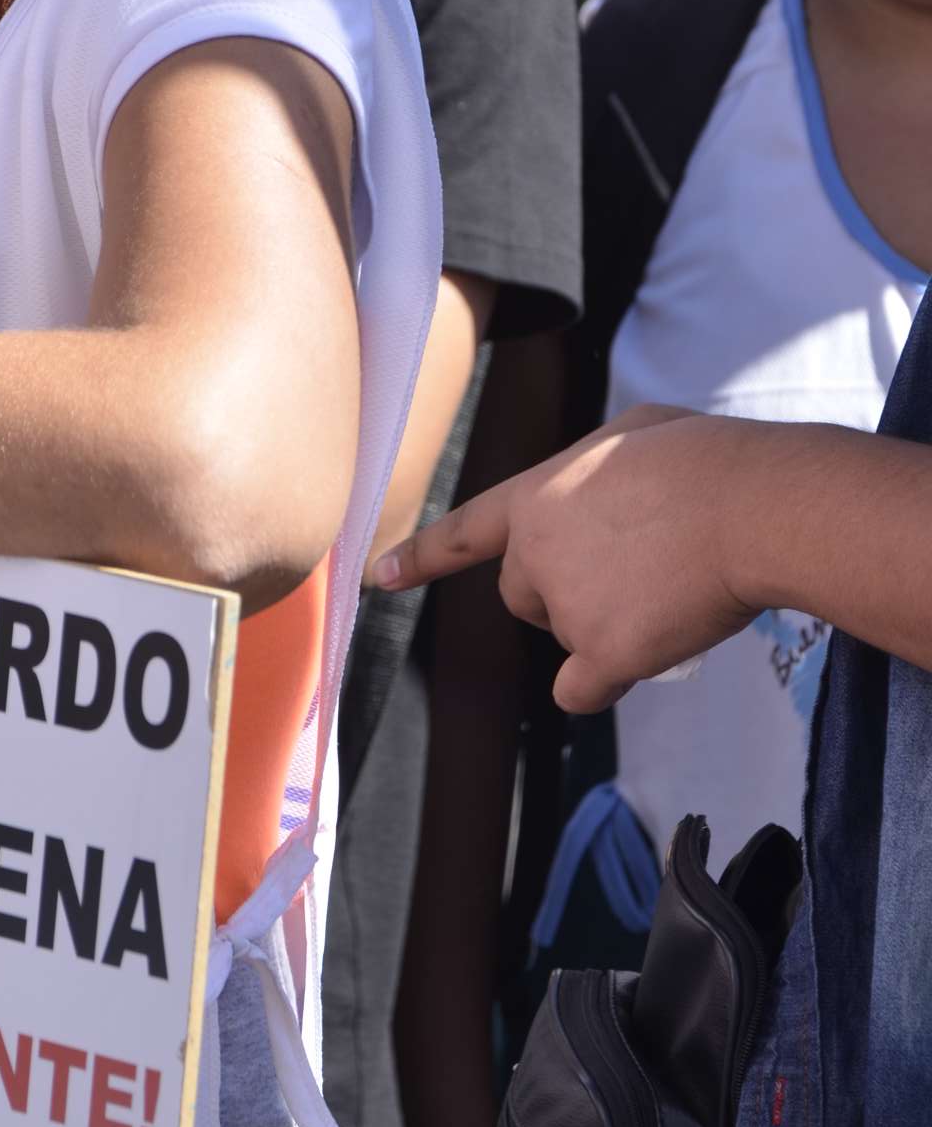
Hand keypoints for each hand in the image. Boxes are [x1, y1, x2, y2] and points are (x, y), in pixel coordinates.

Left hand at [373, 407, 765, 710]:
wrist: (747, 506)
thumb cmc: (703, 460)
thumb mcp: (632, 436)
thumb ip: (598, 472)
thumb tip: (609, 497)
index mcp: (536, 496)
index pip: (463, 532)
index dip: (421, 556)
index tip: (380, 576)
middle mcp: (533, 554)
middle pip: (523, 597)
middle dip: (561, 594)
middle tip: (631, 569)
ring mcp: (565, 606)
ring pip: (567, 638)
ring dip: (599, 629)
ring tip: (664, 588)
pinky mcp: (602, 652)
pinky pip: (583, 690)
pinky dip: (607, 681)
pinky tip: (645, 654)